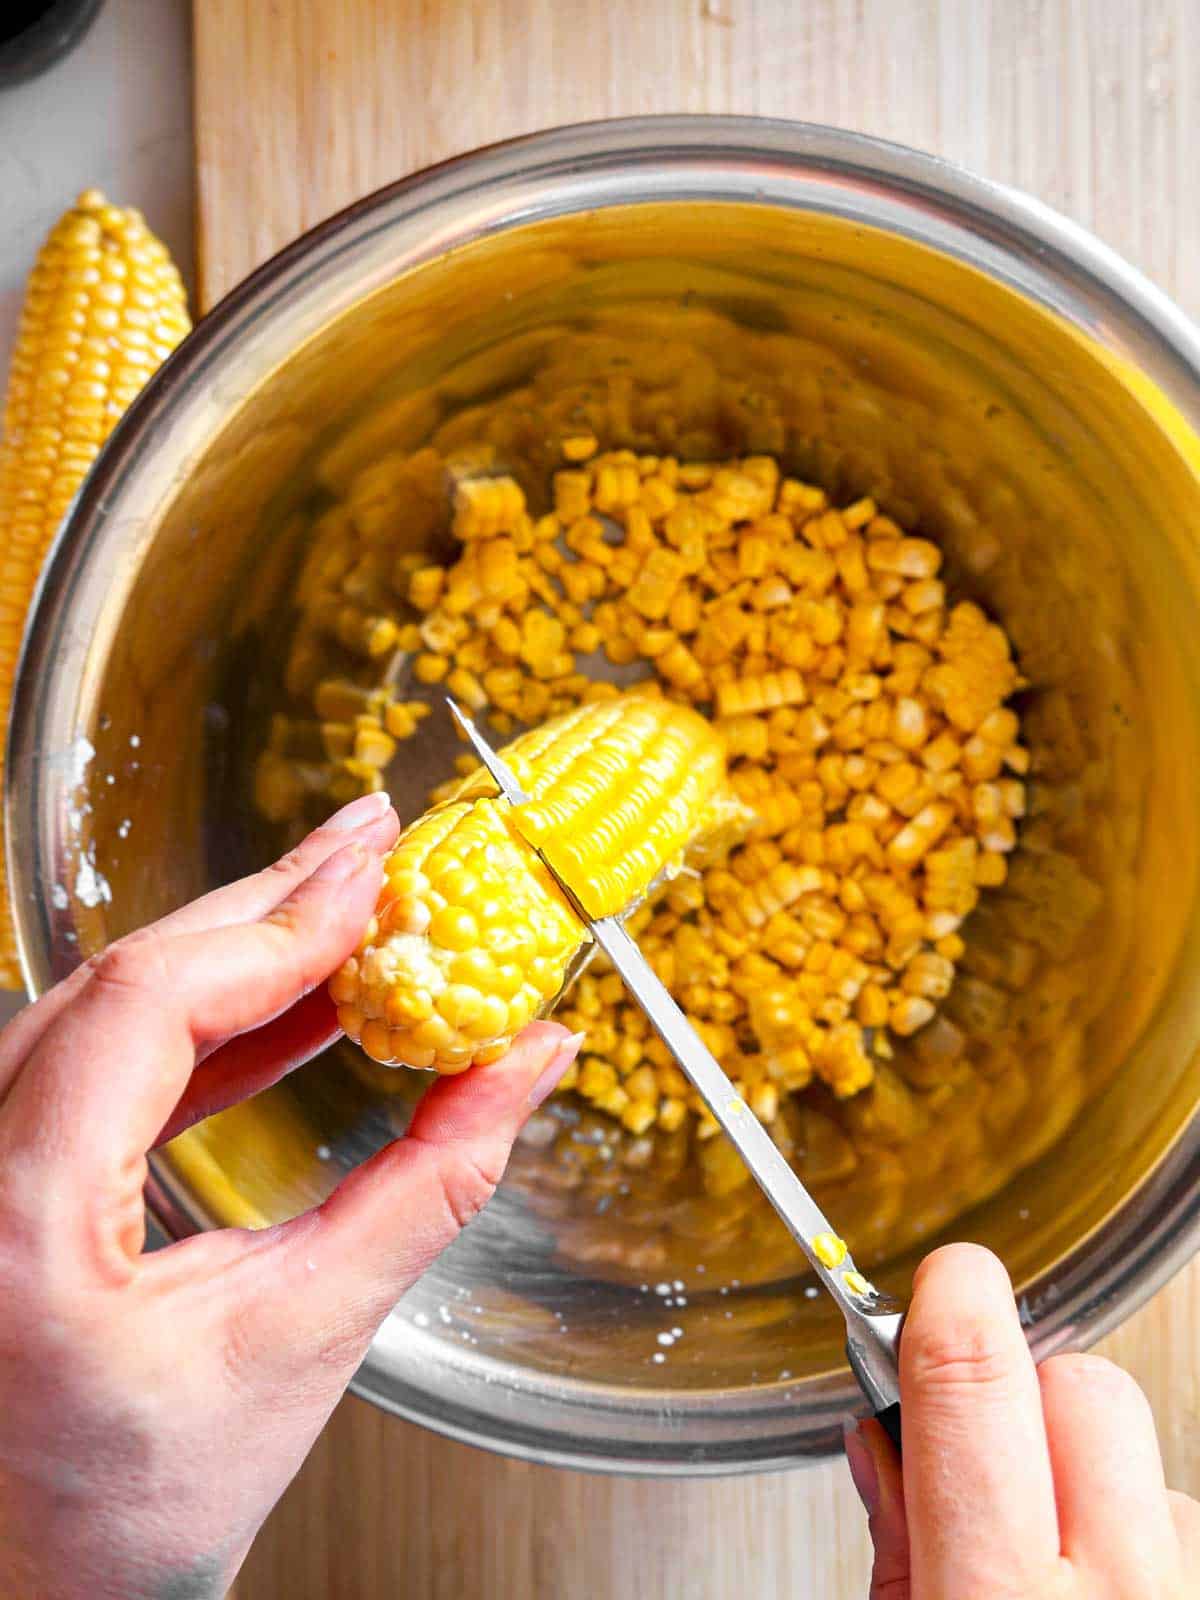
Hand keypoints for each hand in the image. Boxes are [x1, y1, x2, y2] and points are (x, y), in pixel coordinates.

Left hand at [0, 791, 582, 1599]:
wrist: (24, 1593)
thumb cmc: (124, 1521)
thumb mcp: (298, 1349)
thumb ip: (426, 1191)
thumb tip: (524, 1065)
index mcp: (17, 1217)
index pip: (147, 1007)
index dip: (273, 929)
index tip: (375, 879)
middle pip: (124, 977)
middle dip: (264, 906)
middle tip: (374, 845)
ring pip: (110, 1004)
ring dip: (239, 951)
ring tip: (351, 905)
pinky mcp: (3, 1171)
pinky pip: (106, 1060)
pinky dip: (210, 1024)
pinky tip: (298, 1003)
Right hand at [845, 1243, 1199, 1597]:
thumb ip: (896, 1547)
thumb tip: (883, 1436)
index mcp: (999, 1597)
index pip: (973, 1373)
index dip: (949, 1301)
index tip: (937, 1288)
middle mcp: (1121, 1589)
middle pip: (1086, 1387)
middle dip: (1028, 1395)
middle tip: (980, 1461)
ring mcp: (1187, 1592)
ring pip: (1141, 1456)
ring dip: (1089, 1480)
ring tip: (1048, 1568)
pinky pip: (1182, 1521)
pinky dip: (1140, 1540)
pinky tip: (1098, 1593)